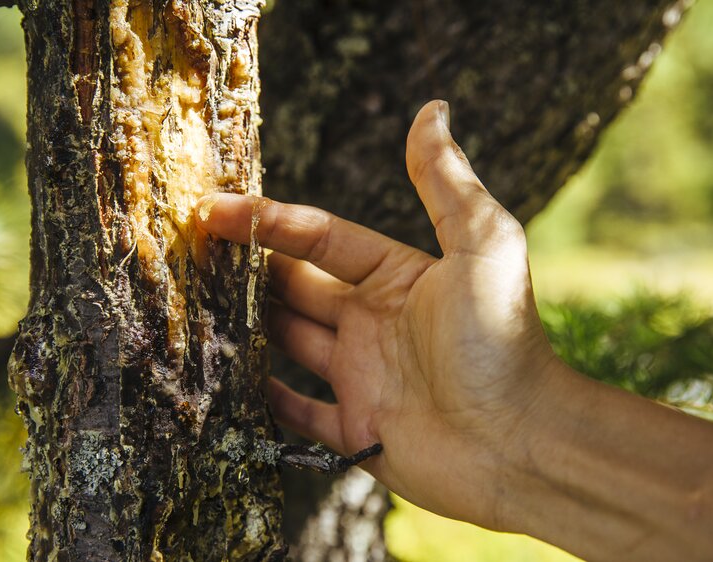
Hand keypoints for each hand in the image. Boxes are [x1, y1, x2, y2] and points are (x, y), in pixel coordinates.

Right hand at [195, 100, 556, 529]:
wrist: (519, 442)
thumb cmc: (500, 340)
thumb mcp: (481, 244)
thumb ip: (445, 181)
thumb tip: (432, 109)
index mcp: (395, 277)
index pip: (319, 238)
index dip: (267, 220)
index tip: (214, 210)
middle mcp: (372, 323)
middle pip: (297, 287)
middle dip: (250, 270)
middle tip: (192, 255)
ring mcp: (361, 377)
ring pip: (289, 344)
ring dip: (249, 327)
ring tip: (196, 308)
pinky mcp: (355, 432)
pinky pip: (296, 411)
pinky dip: (264, 397)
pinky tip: (224, 380)